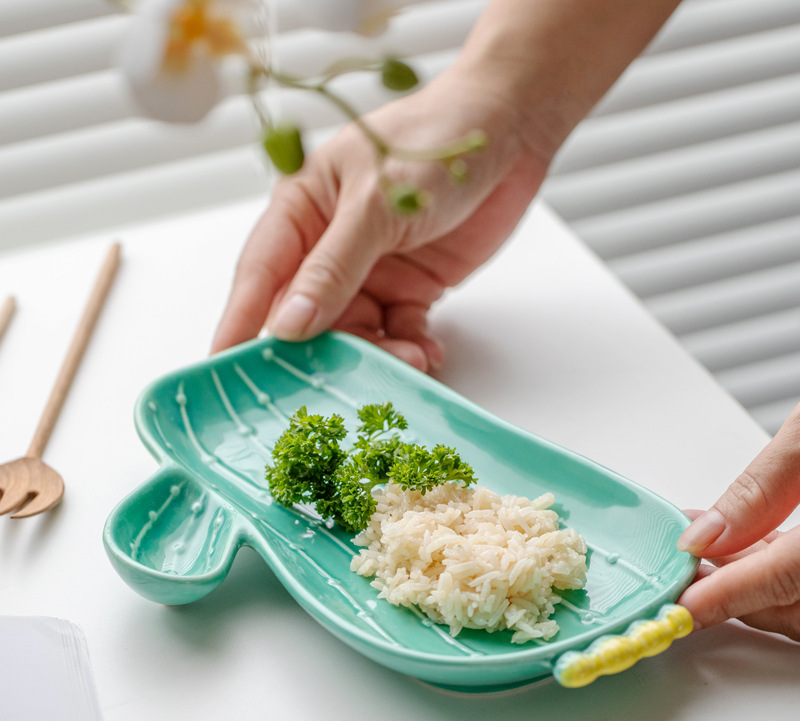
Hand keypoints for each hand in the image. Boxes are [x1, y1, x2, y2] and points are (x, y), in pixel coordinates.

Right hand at [211, 66, 551, 370]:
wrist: (510, 130)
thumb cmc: (433, 141)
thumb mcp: (376, 204)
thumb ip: (333, 268)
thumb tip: (289, 323)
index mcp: (302, 212)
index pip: (259, 276)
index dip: (239, 323)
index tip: (223, 366)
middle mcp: (329, 246)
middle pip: (309, 317)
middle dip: (324, 352)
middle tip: (338, 386)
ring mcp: (370, 270)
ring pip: (356, 332)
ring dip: (379, 355)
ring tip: (409, 359)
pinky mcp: (410, 287)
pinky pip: (398, 331)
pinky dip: (412, 347)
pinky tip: (428, 351)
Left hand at [677, 405, 799, 641]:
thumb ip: (761, 488)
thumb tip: (706, 535)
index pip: (787, 578)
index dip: (728, 595)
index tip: (683, 607)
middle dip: (736, 590)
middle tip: (685, 564)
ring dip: (756, 584)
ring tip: (709, 548)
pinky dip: (785, 575)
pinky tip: (750, 548)